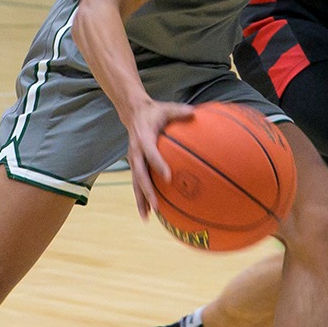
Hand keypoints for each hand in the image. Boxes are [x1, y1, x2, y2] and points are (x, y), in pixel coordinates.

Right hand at [124, 97, 200, 220]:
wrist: (133, 113)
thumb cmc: (155, 111)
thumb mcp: (166, 108)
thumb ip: (180, 111)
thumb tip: (195, 112)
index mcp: (144, 138)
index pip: (151, 153)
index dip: (158, 165)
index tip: (168, 177)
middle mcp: (136, 152)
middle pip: (140, 175)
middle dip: (148, 192)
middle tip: (157, 207)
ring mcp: (133, 160)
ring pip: (135, 184)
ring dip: (141, 201)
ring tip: (148, 218)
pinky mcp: (135, 165)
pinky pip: (137, 183)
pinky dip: (142, 198)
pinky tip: (149, 212)